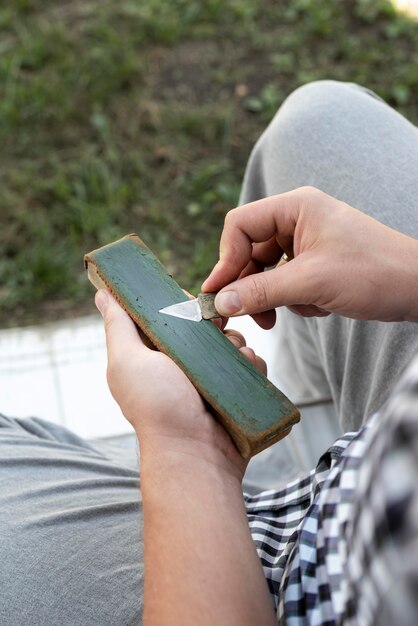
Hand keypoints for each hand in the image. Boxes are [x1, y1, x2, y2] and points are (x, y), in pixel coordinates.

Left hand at [95, 290, 265, 476]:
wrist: (196, 454)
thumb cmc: (157, 407)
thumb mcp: (128, 361)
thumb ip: (118, 326)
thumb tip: (102, 292)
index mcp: (155, 354)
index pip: (171, 314)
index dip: (181, 304)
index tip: (191, 303)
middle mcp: (182, 364)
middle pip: (206, 324)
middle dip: (214, 323)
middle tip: (217, 329)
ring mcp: (211, 378)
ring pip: (231, 341)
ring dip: (236, 344)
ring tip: (233, 359)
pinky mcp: (235, 389)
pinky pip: (250, 364)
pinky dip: (251, 363)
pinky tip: (245, 370)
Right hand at [202, 186, 417, 327]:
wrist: (417, 289)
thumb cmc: (373, 273)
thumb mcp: (311, 283)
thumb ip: (261, 292)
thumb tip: (219, 302)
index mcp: (295, 207)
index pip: (240, 225)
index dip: (225, 259)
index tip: (218, 293)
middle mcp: (297, 220)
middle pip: (249, 251)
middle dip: (249, 285)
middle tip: (246, 315)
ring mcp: (306, 242)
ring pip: (266, 271)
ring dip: (272, 296)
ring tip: (284, 315)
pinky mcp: (315, 263)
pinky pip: (285, 281)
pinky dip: (294, 299)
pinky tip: (317, 306)